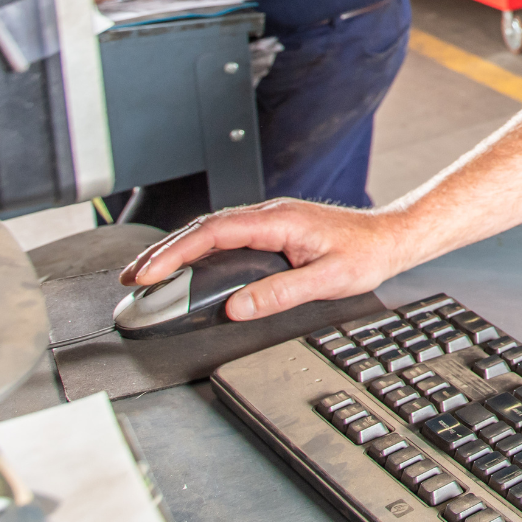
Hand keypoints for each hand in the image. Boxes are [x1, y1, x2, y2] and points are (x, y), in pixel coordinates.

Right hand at [118, 198, 419, 320]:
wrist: (390, 237)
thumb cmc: (366, 253)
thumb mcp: (328, 279)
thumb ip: (281, 293)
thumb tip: (237, 307)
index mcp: (279, 221)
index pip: (214, 232)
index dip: (176, 252)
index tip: (148, 274)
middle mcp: (271, 215)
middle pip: (204, 228)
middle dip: (163, 252)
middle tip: (131, 279)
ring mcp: (271, 220)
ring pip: (212, 230)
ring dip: (177, 250)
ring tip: (146, 275)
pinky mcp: (274, 229)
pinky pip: (226, 235)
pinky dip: (199, 249)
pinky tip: (185, 265)